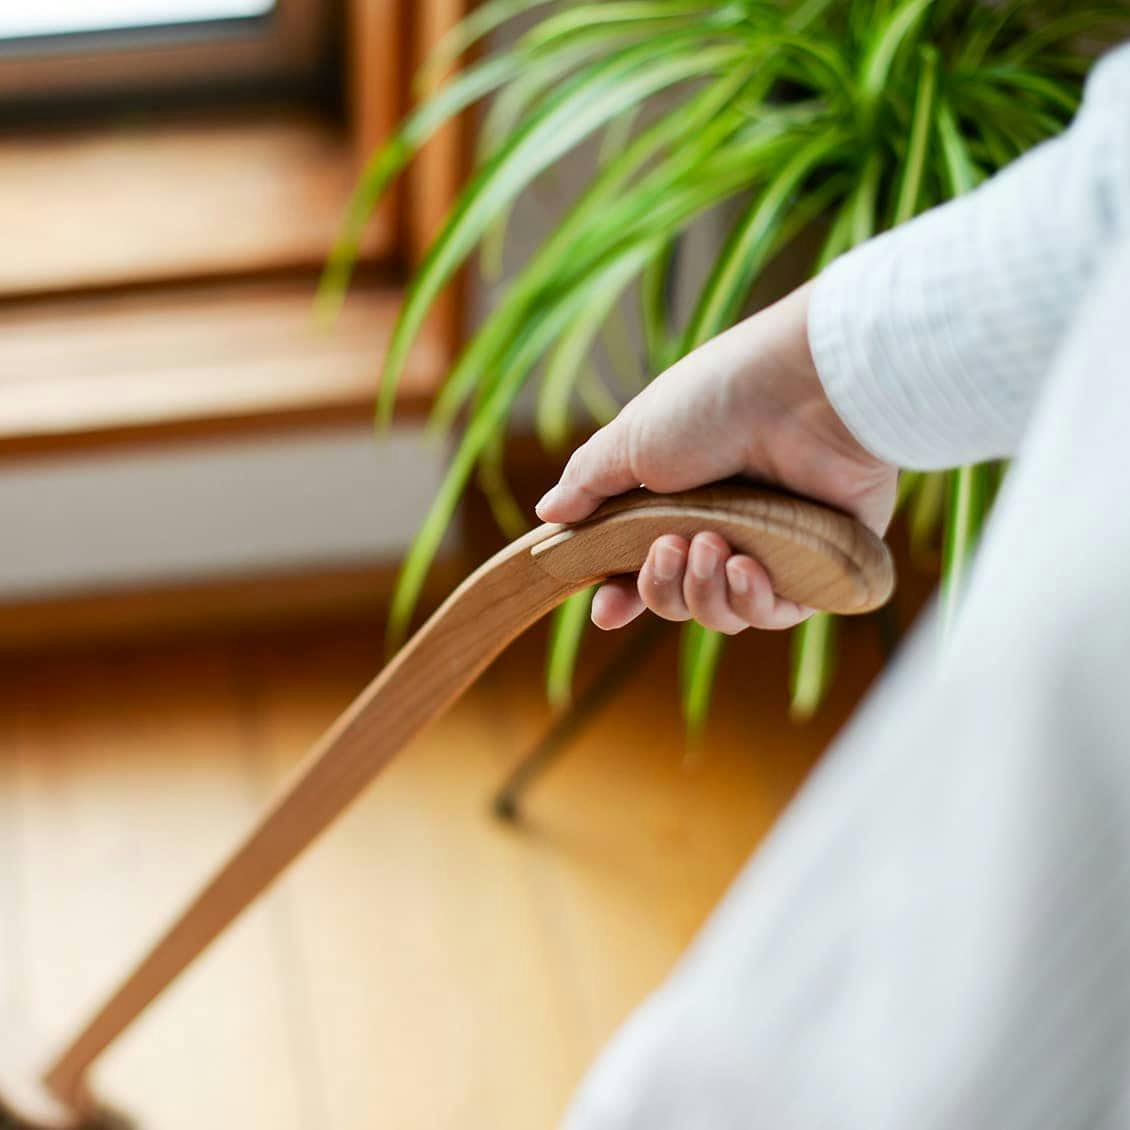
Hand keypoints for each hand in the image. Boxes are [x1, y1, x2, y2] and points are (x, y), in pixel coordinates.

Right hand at [534, 282, 896, 632]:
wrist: (804, 390)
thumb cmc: (715, 403)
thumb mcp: (632, 441)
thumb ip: (588, 483)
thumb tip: (549, 514)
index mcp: (677, 500)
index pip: (640, 568)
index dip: (621, 596)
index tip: (605, 611)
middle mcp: (724, 527)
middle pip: (676, 597)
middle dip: (661, 586)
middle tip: (671, 546)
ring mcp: (772, 547)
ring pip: (722, 613)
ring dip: (704, 591)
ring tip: (712, 545)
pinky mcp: (818, 564)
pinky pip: (776, 615)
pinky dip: (752, 601)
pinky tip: (746, 567)